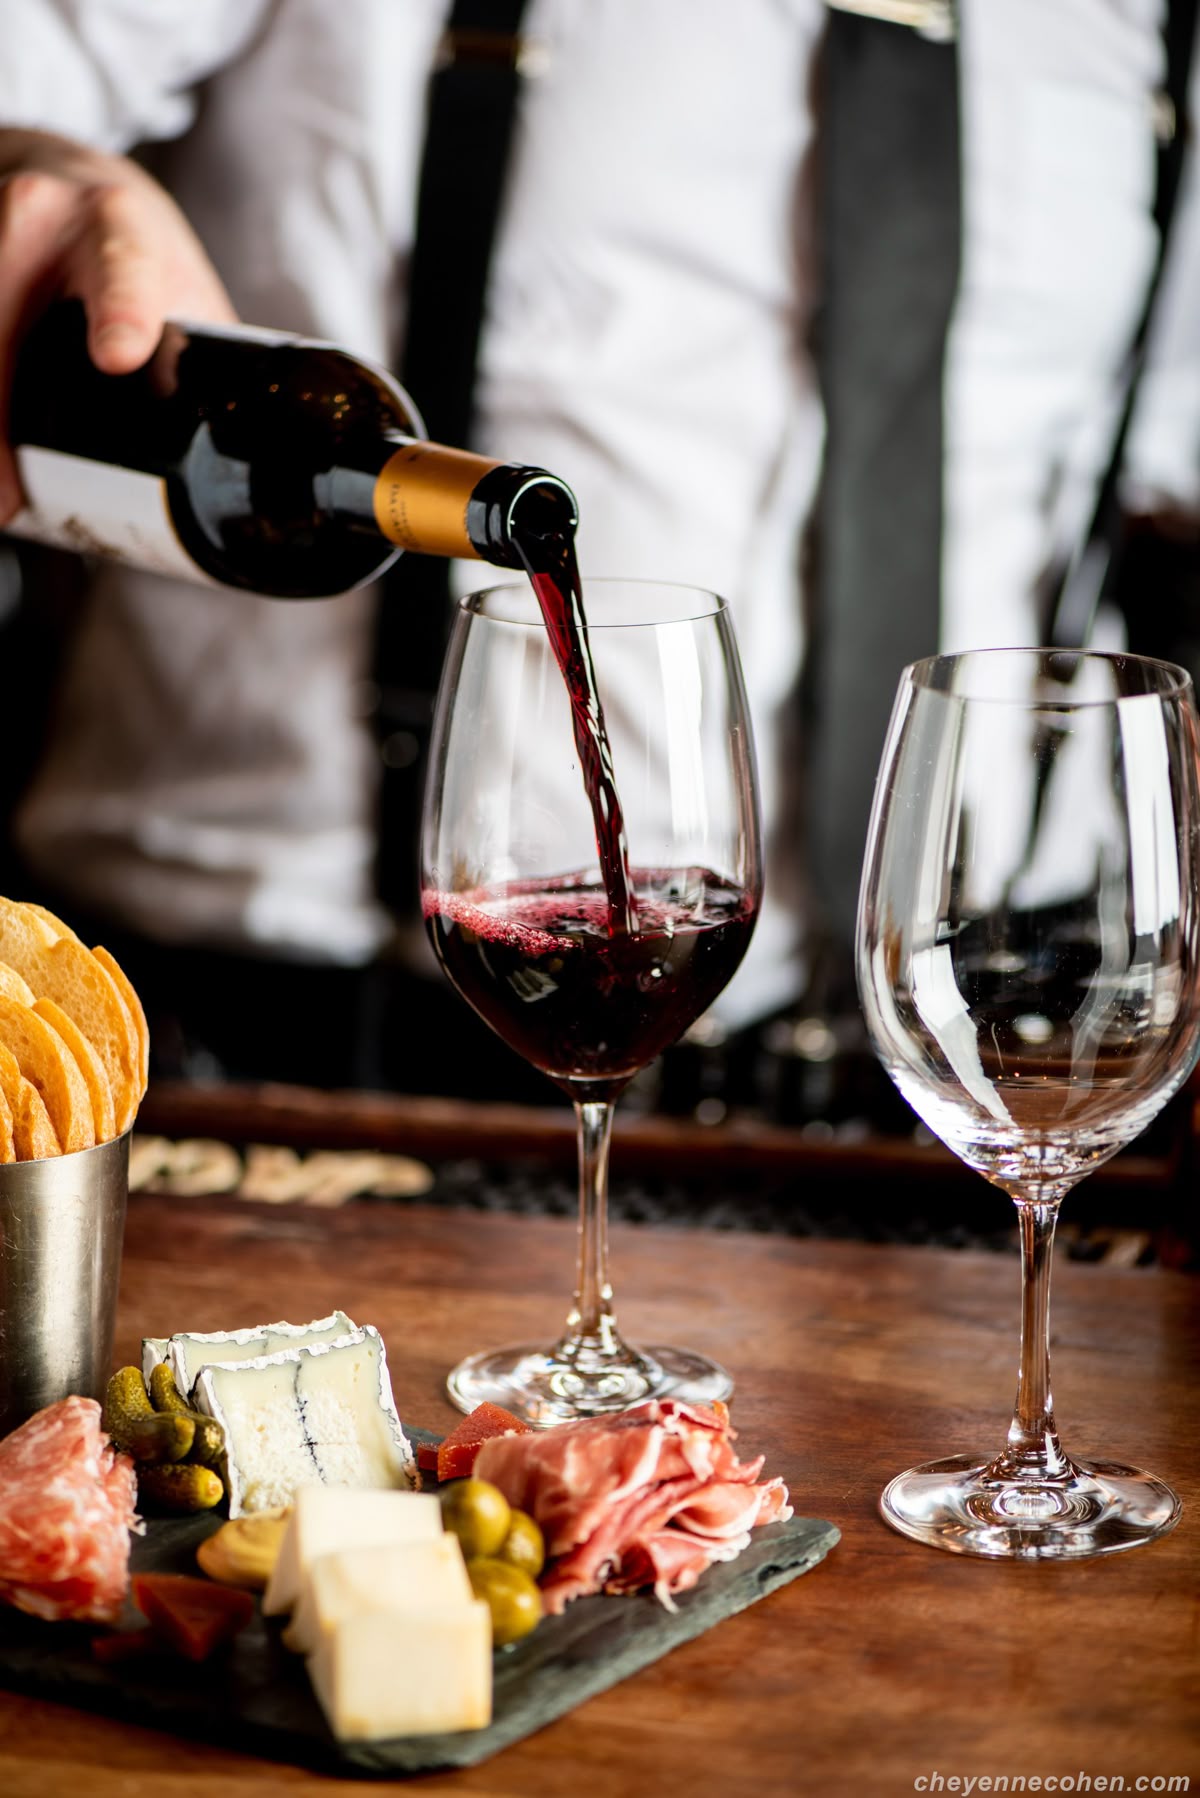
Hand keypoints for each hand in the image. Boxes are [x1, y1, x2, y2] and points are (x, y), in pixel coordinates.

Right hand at [0, 128, 236, 522]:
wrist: (63, 176)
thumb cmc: (133, 250)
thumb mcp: (175, 287)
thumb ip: (207, 360)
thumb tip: (257, 456)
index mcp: (118, 228)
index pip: (121, 267)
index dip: (123, 310)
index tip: (118, 355)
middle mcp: (41, 211)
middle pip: (5, 318)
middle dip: (2, 411)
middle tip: (6, 495)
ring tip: (1, 494)